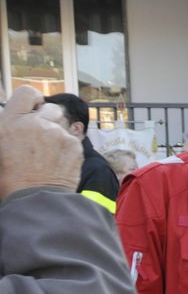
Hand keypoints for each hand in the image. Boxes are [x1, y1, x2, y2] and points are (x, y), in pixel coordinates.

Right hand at [0, 85, 81, 200]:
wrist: (34, 200)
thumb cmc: (10, 179)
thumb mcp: (1, 147)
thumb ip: (10, 128)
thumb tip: (17, 123)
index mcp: (10, 121)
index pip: (27, 93)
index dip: (33, 100)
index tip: (34, 109)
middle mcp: (34, 123)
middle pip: (51, 108)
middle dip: (49, 119)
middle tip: (43, 137)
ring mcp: (56, 133)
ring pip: (65, 124)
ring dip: (59, 133)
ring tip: (51, 152)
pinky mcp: (74, 145)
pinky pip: (74, 139)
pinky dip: (69, 147)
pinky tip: (60, 161)